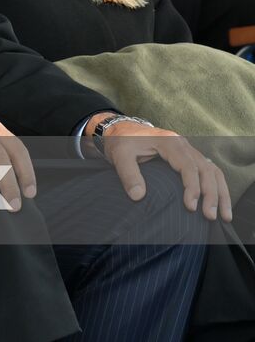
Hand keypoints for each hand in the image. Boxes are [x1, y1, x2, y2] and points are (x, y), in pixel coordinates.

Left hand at [94, 117, 230, 221]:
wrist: (121, 129)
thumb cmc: (121, 142)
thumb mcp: (119, 155)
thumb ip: (128, 174)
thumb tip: (137, 196)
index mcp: (168, 141)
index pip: (188, 166)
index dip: (192, 187)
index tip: (190, 206)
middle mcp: (182, 144)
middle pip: (206, 169)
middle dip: (211, 194)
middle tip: (210, 216)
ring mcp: (187, 149)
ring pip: (212, 170)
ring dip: (220, 193)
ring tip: (224, 216)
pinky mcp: (188, 156)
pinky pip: (209, 170)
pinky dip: (217, 186)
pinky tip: (220, 202)